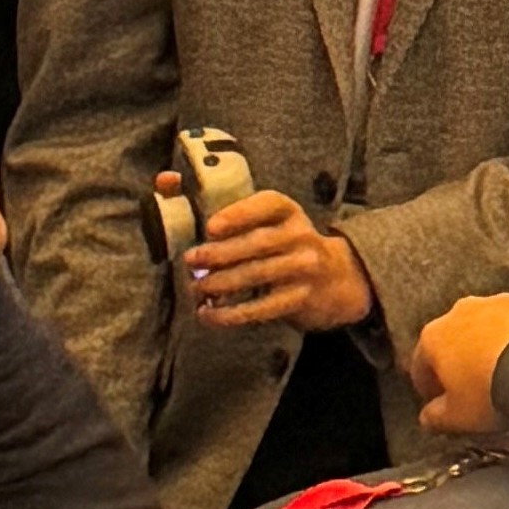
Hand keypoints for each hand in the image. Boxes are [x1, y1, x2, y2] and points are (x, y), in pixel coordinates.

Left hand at [181, 190, 373, 333]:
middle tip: (191, 261)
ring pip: (255, 275)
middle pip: (258, 243)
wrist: (337, 280)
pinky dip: (229, 313)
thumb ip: (233, 215)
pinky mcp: (299, 299)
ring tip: (196, 288)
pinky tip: (207, 314)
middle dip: (220, 253)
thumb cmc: (288, 247)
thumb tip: (172, 194)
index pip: (268, 204)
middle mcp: (301, 236)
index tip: (210, 227)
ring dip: (220, 283)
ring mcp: (303, 268)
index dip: (239, 214)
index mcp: (289, 212)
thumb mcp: (274, 224)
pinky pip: (259, 308)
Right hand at [412, 292, 508, 435]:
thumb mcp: (458, 416)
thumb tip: (427, 417)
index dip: (428, 386)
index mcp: (435, 337)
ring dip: (492, 345)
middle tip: (475, 387)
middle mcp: (462, 311)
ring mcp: (500, 300)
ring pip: (488, 326)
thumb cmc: (492, 391)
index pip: (422, 364)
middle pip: (454, 338)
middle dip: (461, 361)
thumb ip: (436, 417)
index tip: (439, 402)